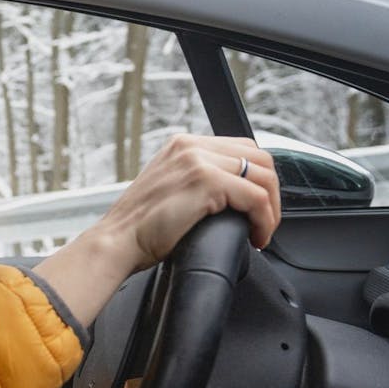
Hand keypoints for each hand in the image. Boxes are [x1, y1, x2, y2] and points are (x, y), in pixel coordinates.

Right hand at [99, 134, 280, 270]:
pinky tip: (256, 237)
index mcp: (183, 145)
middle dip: (271, 192)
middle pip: (259, 157)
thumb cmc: (138, 228)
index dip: (258, 178)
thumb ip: (195, 181)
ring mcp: (198, 161)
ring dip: (271, 208)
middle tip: (265, 221)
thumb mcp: (168, 190)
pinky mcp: (206, 181)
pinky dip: (264, 220)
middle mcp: (191, 146)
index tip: (257, 206)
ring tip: (262, 231)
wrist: (117, 242)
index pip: (241, 149)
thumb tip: (230, 194)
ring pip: (263, 176)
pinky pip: (256, 197)